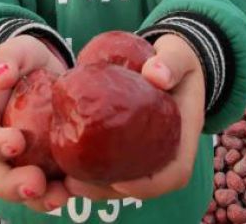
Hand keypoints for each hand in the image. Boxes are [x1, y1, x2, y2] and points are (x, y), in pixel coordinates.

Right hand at [0, 34, 71, 211]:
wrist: (50, 71)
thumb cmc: (28, 60)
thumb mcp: (19, 50)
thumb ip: (7, 58)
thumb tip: (1, 76)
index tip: (16, 142)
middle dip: (12, 185)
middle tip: (35, 184)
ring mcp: (21, 162)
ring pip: (19, 191)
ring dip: (37, 199)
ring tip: (60, 197)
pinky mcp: (46, 168)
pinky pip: (48, 189)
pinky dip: (61, 193)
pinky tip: (78, 189)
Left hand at [63, 34, 205, 200]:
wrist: (168, 58)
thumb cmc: (177, 57)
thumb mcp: (178, 54)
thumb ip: (171, 62)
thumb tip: (156, 75)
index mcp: (184, 135)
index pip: (176, 173)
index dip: (151, 186)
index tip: (121, 182)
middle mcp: (165, 149)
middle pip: (142, 184)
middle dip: (109, 191)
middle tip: (75, 185)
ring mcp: (145, 149)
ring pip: (122, 178)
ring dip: (94, 185)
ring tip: (63, 180)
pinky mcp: (125, 141)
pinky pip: (109, 160)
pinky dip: (88, 164)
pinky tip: (61, 160)